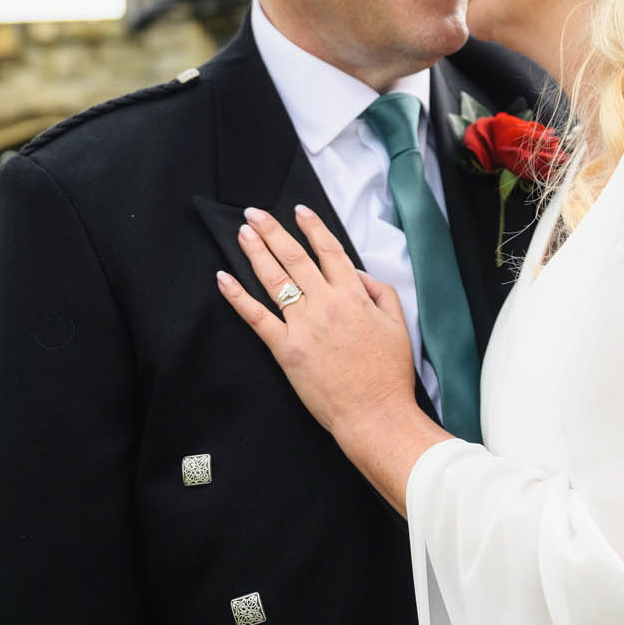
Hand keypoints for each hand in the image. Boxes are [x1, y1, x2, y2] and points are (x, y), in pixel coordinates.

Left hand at [216, 205, 415, 435]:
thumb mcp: (399, 325)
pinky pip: (257, 318)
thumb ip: (380, 292)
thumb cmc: (389, 374)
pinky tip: (224, 279)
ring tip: (243, 233)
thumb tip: (356, 274)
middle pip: (294, 258)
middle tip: (255, 213)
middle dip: (272, 231)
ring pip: (274, 280)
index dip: (313, 227)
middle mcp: (326, 304)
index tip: (299, 211)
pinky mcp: (286, 350)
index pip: (329, 251)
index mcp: (354, 296)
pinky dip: (238, 297)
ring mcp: (303, 326)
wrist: (376, 413)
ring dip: (256, 252)